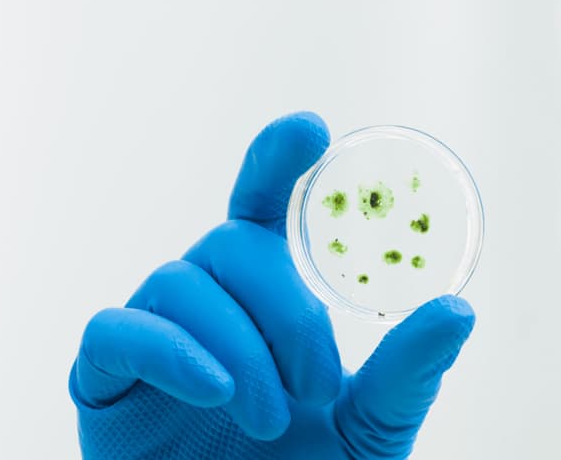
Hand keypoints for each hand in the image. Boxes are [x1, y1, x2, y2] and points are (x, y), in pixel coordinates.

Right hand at [69, 112, 475, 458]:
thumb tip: (458, 309)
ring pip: (178, 282)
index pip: (266, 211)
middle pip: (230, 243)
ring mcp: (153, 338)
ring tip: (273, 420)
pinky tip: (216, 389)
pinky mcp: (102, 380)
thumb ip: (405, 375)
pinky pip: (116, 331)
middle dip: (283, 305)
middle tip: (319, 382)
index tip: (311, 131)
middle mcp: (209, 305)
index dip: (277, 162)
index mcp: (269, 303)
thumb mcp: (370, 430)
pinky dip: (170, 351)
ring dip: (238, 343)